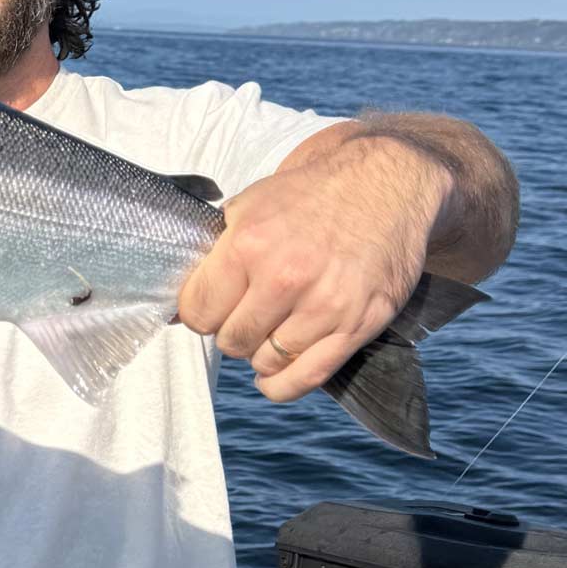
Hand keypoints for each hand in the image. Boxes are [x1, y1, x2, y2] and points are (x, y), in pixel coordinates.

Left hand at [176, 136, 450, 402]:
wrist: (385, 183)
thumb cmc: (312, 193)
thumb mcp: (251, 204)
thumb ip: (217, 252)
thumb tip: (182, 304)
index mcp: (250, 244)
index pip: (198, 312)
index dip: (199, 311)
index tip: (211, 305)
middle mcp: (285, 278)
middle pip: (230, 341)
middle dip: (231, 330)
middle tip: (245, 313)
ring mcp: (324, 306)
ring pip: (265, 362)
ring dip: (261, 352)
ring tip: (269, 329)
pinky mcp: (356, 325)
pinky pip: (307, 376)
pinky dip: (282, 384)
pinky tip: (273, 374)